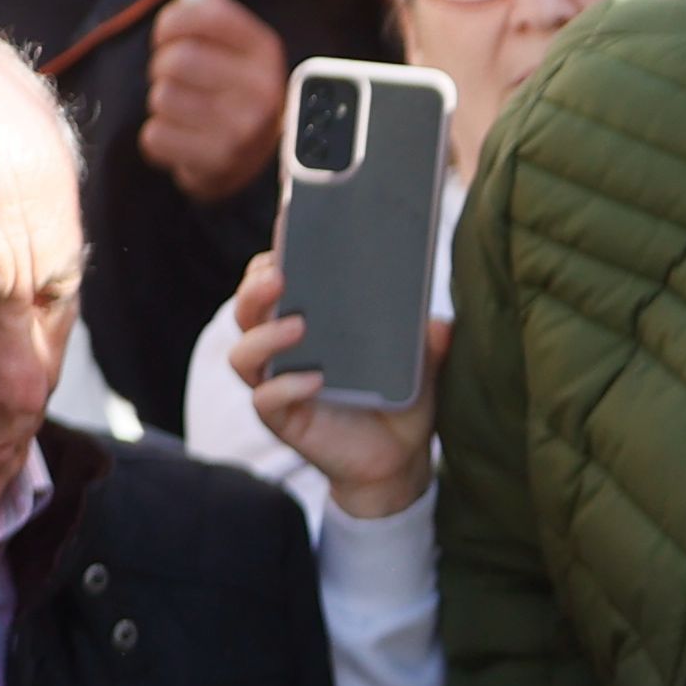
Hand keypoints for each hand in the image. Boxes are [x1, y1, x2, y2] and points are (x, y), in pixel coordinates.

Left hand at [139, 0, 290, 201]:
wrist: (252, 163)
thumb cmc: (234, 94)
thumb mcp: (236, 50)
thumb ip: (216, 9)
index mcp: (266, 50)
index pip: (206, 13)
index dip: (173, 19)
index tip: (169, 32)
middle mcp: (263, 88)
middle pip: (175, 59)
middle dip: (164, 68)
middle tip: (179, 79)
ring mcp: (243, 128)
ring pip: (162, 97)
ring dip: (163, 104)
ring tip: (186, 111)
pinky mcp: (218, 161)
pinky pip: (155, 136)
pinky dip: (160, 138)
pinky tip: (183, 137)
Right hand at [224, 253, 442, 519]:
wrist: (402, 455)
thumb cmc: (400, 394)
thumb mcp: (421, 359)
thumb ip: (429, 337)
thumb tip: (441, 323)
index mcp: (307, 321)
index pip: (275, 282)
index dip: (272, 257)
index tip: (284, 230)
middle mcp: (282, 349)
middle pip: (247, 310)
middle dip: (255, 288)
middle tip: (281, 275)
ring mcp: (279, 383)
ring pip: (244, 354)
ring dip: (265, 335)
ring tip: (298, 325)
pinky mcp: (284, 420)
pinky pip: (268, 401)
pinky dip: (286, 387)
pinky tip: (314, 379)